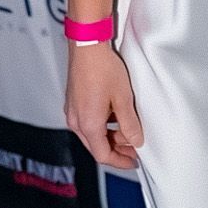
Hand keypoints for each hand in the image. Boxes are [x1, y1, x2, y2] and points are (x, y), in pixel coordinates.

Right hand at [65, 43, 144, 170]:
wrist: (87, 46)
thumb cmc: (102, 68)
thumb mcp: (123, 99)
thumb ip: (130, 123)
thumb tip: (135, 140)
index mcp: (88, 124)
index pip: (102, 155)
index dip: (119, 161)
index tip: (132, 161)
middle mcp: (76, 121)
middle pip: (95, 146)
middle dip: (115, 150)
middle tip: (133, 148)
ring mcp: (72, 111)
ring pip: (91, 134)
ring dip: (109, 136)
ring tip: (128, 131)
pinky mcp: (73, 102)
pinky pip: (87, 122)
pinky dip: (101, 125)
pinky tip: (115, 117)